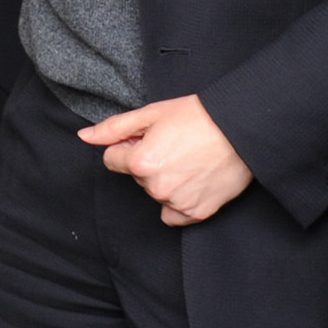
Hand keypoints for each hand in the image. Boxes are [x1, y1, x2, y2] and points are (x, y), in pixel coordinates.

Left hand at [80, 94, 252, 225]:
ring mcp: (178, 203)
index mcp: (140, 163)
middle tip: (175, 145)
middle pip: (136, 177)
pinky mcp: (198, 213)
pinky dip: (180, 201)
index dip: (130, 146)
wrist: (242, 129)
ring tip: (189, 159)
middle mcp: (156, 187)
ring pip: (155, 194)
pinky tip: (193, 180)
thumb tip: (85, 136)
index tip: (152, 138)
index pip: (113, 160)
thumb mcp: (151, 114)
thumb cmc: (199, 116)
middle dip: (148, 163)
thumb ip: (114, 129)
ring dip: (165, 180)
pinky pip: (175, 214)